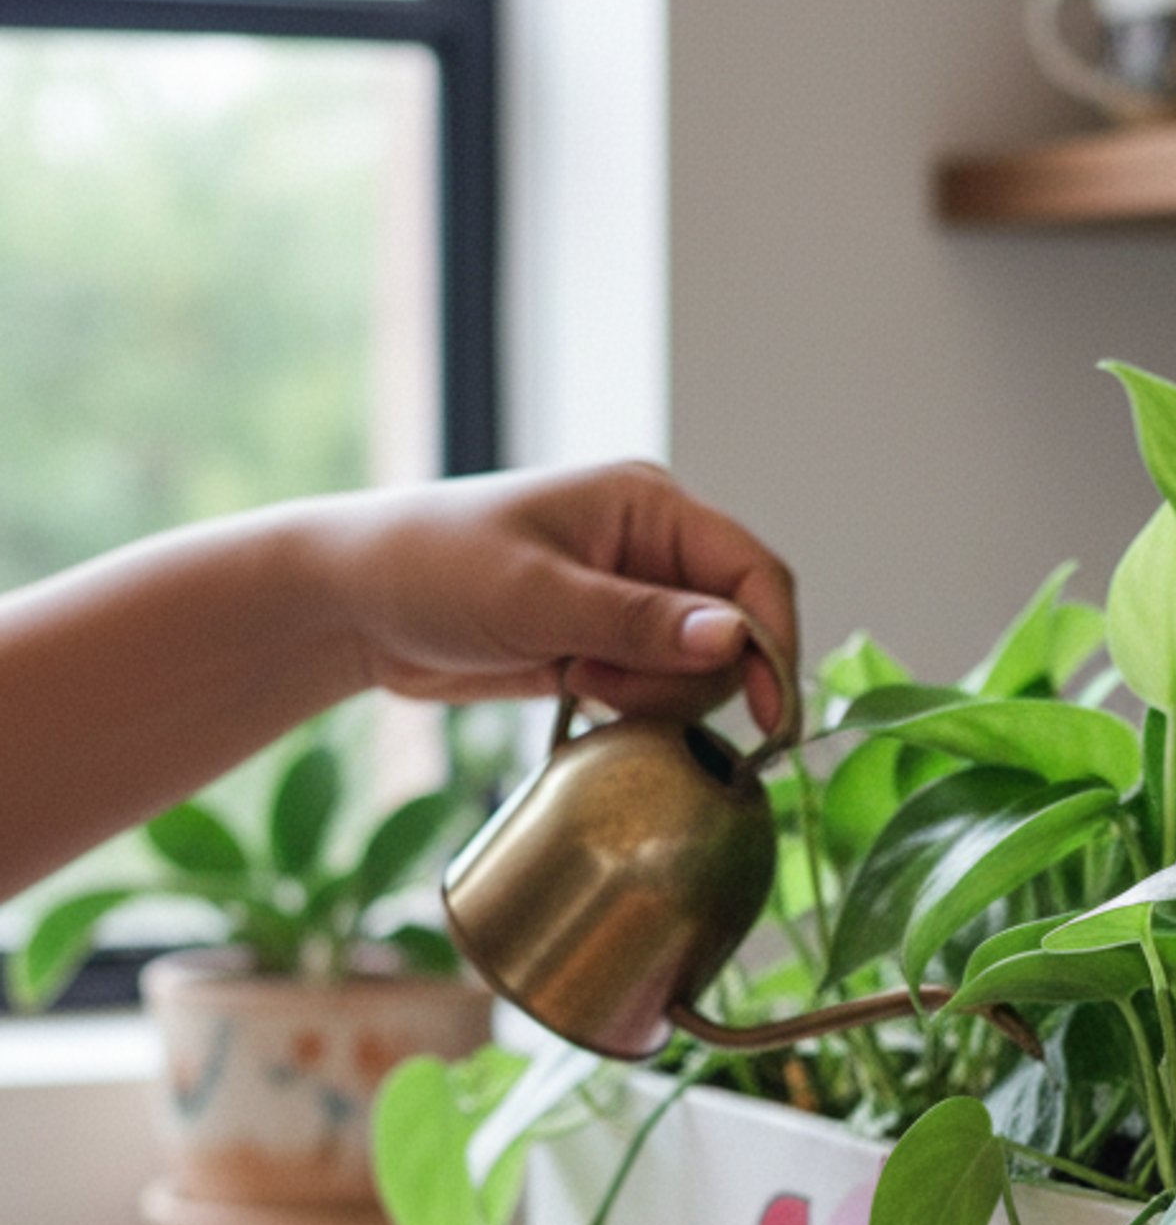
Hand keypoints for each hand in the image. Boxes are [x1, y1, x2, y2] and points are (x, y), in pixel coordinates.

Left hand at [316, 460, 798, 735]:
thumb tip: (735, 638)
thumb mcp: (536, 597)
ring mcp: (628, 599)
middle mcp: (651, 548)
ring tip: (572, 680)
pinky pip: (653, 690)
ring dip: (648, 697)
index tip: (774, 718)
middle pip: (732, 634)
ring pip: (695, 672)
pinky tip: (572, 694)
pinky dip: (629, 709)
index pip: (753, 573)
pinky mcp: (603, 642)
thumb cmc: (432, 568)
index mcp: (649, 506)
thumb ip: (638, 622)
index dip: (773, 644)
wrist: (353, 601)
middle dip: (683, 680)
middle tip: (599, 682)